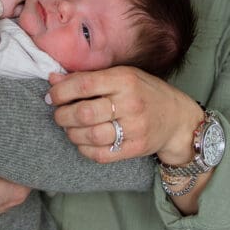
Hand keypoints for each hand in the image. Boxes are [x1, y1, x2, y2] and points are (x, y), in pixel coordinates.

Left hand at [47, 66, 202, 164]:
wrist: (177, 118)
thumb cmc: (144, 91)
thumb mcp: (121, 75)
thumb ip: (87, 77)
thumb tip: (53, 79)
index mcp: (124, 80)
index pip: (84, 85)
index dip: (61, 92)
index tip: (52, 96)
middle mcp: (130, 103)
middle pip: (84, 113)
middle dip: (62, 115)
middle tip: (58, 114)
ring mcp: (134, 128)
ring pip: (90, 135)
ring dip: (71, 133)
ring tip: (69, 127)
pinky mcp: (135, 148)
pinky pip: (100, 154)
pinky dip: (84, 149)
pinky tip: (82, 141)